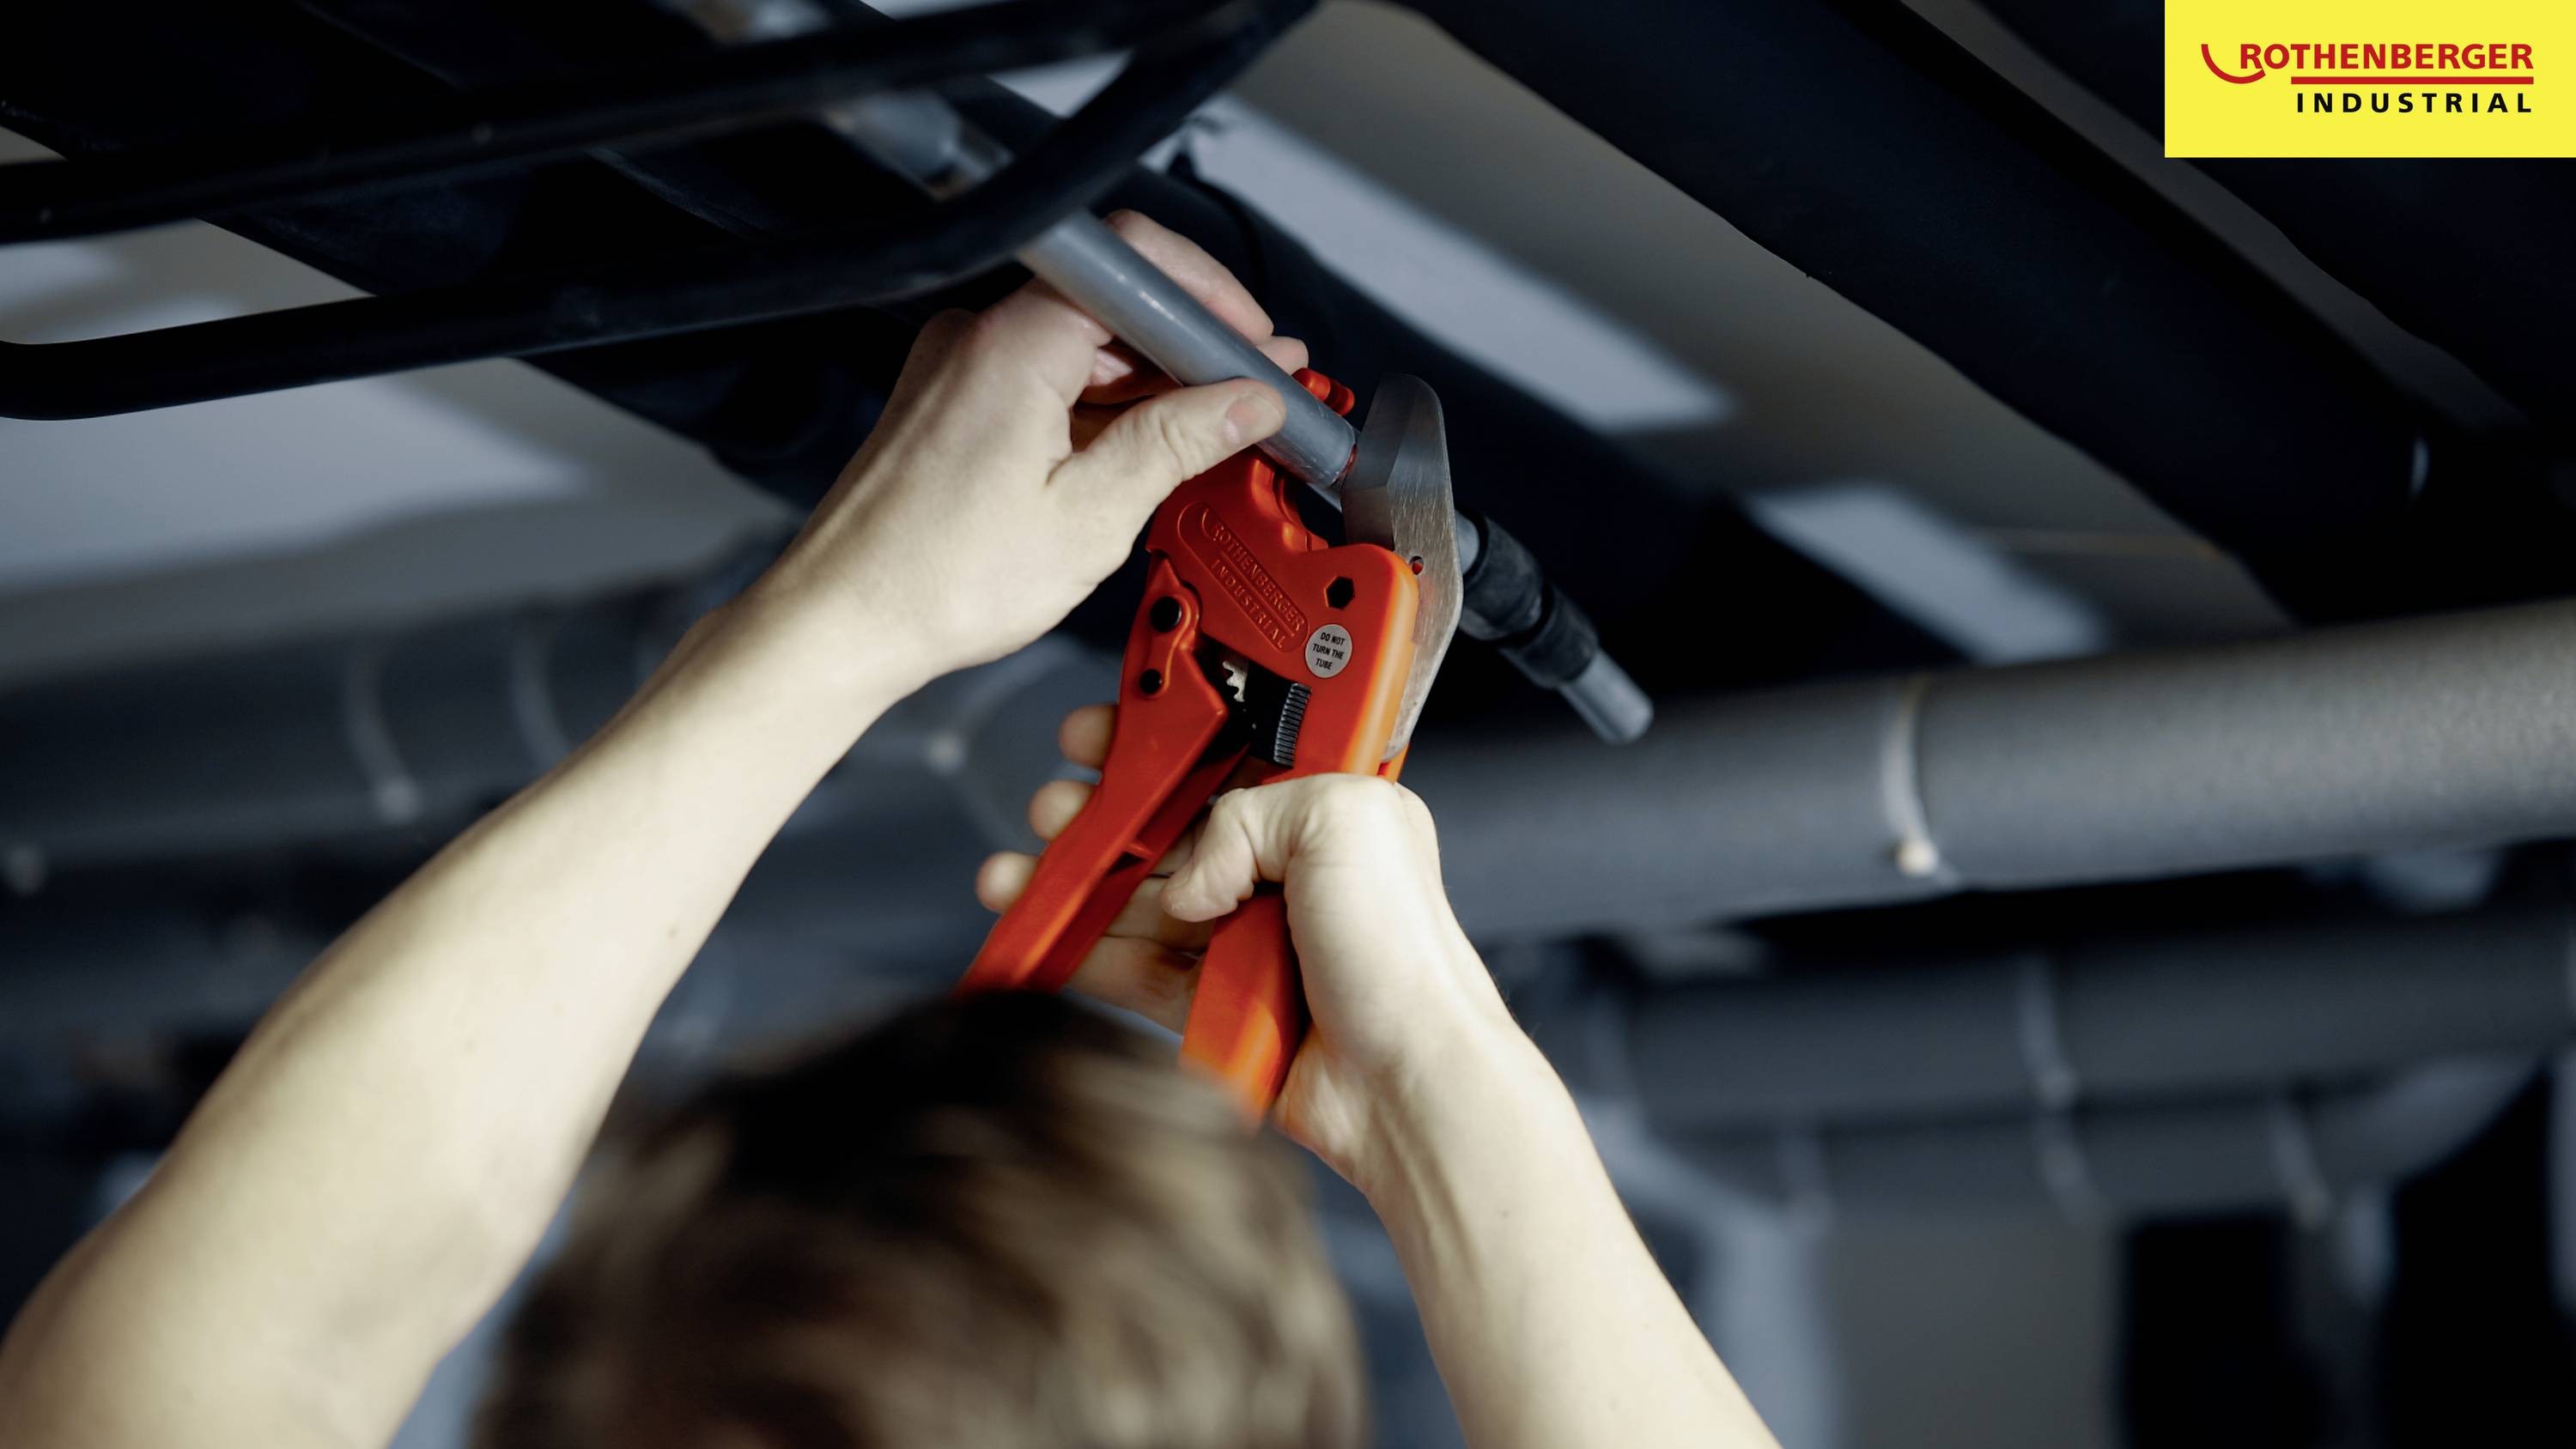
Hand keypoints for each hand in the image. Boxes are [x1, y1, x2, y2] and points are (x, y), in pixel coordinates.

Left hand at [743, 211, 1307, 697]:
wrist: (843, 622)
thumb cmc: (938, 581)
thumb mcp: (1091, 517)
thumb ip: (1177, 442)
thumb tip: (1248, 401)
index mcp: (1012, 346)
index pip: (1136, 264)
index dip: (1212, 297)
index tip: (1259, 345)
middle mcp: (977, 339)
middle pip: (1112, 304)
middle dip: (1193, 346)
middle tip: (1258, 391)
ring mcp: (960, 368)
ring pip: (1082, 345)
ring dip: (1152, 383)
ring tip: (1214, 429)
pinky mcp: (952, 404)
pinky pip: (1046, 379)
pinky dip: (1102, 408)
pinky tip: (1144, 448)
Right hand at [976, 706, 1524, 1187]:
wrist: (1403, 1081)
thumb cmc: (1402, 956)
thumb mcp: (1346, 821)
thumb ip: (1249, 812)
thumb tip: (1187, 871)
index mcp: (1324, 810)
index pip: (1225, 759)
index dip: (1159, 742)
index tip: (1104, 735)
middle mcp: (1286, 871)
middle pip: (1167, 830)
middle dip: (1099, 815)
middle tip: (1050, 810)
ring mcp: (1247, 939)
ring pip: (1139, 899)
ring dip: (1074, 885)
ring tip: (1015, 876)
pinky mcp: (1216, 1002)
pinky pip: (1133, 969)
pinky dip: (1083, 954)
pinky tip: (1039, 938)